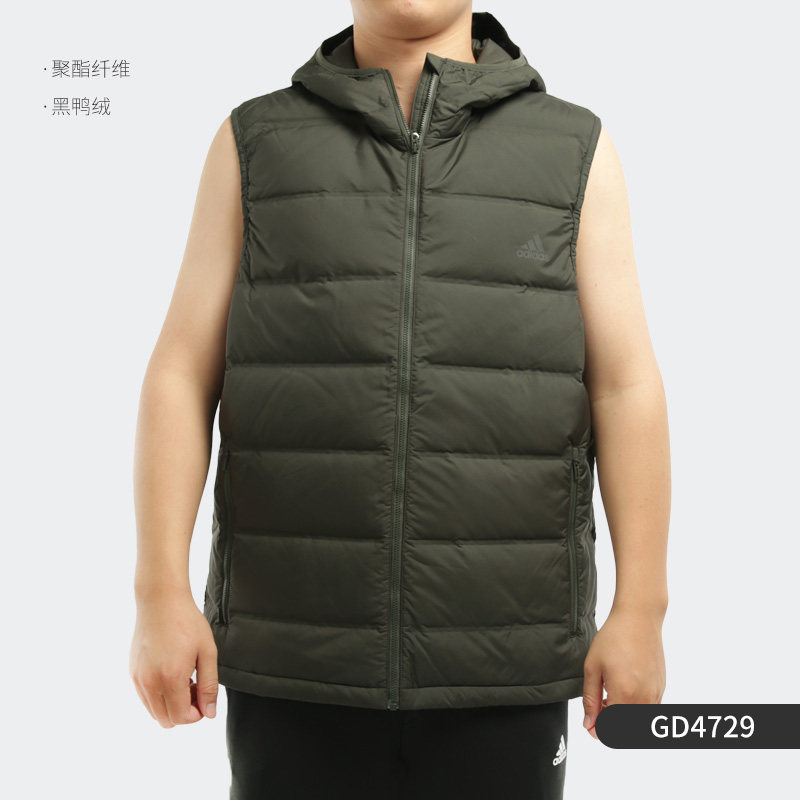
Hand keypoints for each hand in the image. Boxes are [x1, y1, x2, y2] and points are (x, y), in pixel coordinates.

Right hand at [129, 588, 218, 727]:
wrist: (161, 601)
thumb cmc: (188, 623)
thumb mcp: (207, 652)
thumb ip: (209, 685)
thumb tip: (209, 713)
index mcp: (171, 678)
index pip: (180, 718)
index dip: (196, 714)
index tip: (204, 697)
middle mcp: (149, 682)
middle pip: (166, 720)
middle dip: (184, 711)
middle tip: (195, 687)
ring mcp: (138, 678)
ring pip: (154, 712)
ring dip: (171, 704)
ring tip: (184, 678)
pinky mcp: (132, 672)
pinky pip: (145, 698)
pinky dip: (159, 695)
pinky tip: (170, 673)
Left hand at [582, 604, 665, 738]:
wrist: (639, 618)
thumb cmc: (614, 638)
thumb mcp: (592, 667)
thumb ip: (591, 700)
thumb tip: (589, 724)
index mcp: (624, 694)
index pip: (611, 730)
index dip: (598, 730)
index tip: (590, 722)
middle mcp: (644, 698)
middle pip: (627, 729)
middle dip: (610, 725)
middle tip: (598, 706)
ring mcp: (656, 694)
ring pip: (639, 721)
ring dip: (623, 717)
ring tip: (609, 695)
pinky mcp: (662, 687)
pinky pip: (649, 709)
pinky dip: (635, 707)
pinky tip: (623, 689)